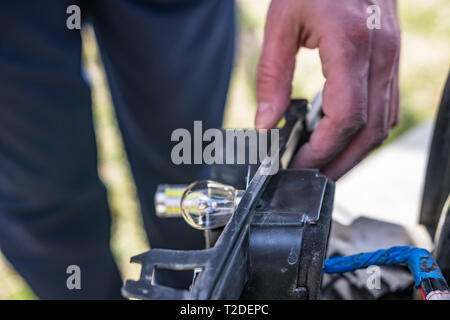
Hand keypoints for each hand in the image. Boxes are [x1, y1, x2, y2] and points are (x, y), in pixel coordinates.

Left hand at [255, 0, 399, 180]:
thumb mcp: (280, 22)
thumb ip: (272, 75)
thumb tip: (265, 122)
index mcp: (352, 44)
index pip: (346, 117)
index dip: (323, 150)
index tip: (299, 164)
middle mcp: (381, 55)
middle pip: (370, 132)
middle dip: (340, 163)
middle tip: (311, 178)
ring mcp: (391, 58)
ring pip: (383, 125)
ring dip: (355, 153)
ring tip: (324, 165)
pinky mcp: (390, 60)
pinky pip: (386, 108)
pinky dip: (365, 133)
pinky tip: (340, 138)